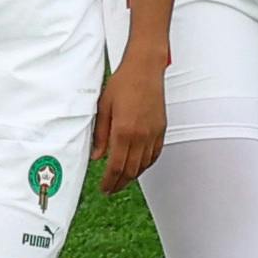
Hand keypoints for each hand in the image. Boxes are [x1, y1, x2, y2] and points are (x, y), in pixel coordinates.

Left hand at [92, 52, 167, 192]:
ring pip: (144, 165)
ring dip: (133, 176)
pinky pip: (155, 154)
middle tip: (111, 189)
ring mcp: (153, 133)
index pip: (116, 166)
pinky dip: (146, 165)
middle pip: (131, 170)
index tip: (104, 188)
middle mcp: (141, 135)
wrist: (145, 69)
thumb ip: (100, 134)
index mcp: (123, 130)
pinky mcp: (161, 129)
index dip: (110, 181)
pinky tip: (138, 166)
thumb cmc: (123, 83)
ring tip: (122, 180)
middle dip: (120, 183)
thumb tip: (97, 156)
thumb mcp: (103, 107)